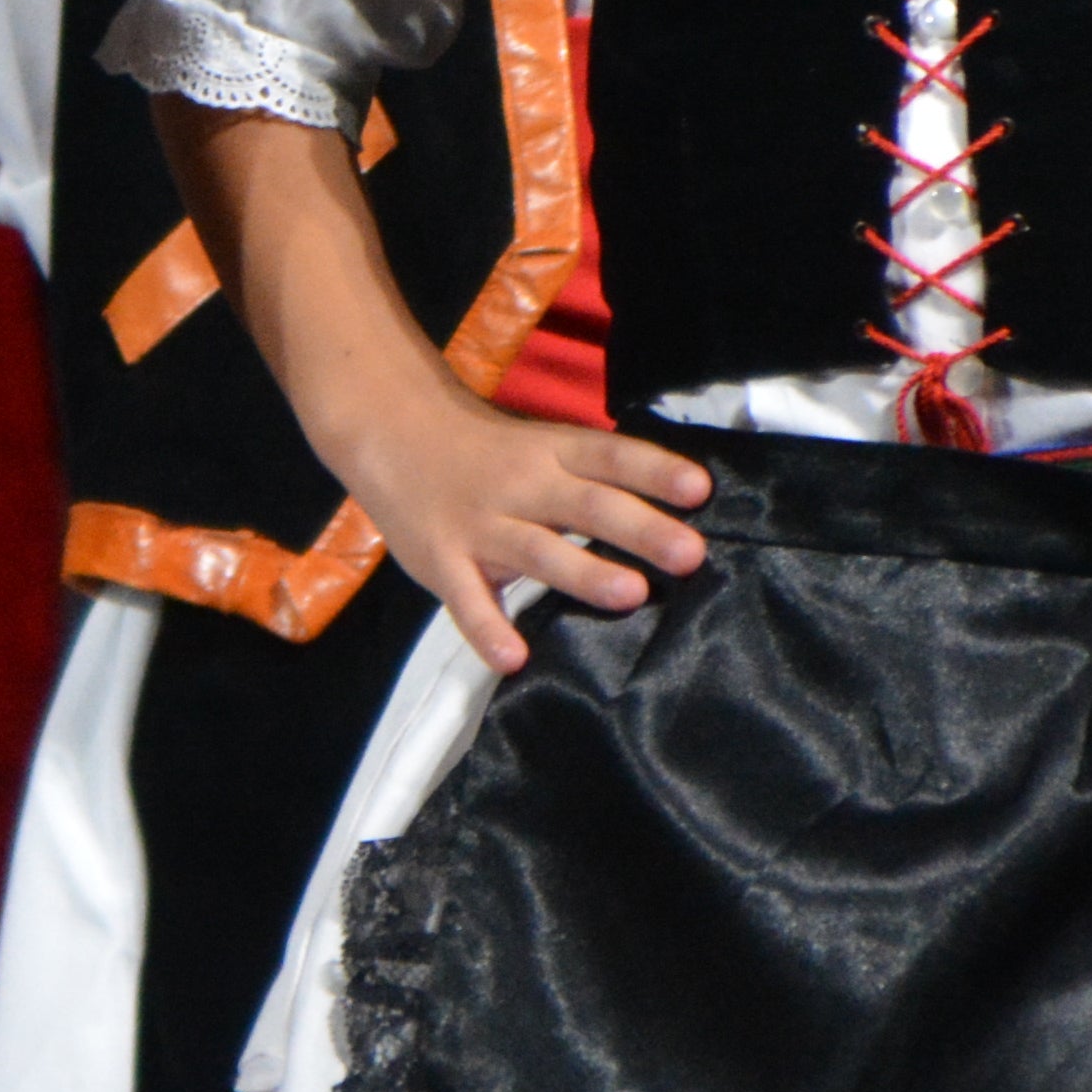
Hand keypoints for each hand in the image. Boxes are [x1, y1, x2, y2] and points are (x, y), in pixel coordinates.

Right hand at [323, 366, 712, 675]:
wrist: (392, 434)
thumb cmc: (486, 452)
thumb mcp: (541, 446)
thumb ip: (593, 477)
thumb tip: (673, 512)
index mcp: (551, 452)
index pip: (609, 457)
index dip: (654, 471)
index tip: (699, 490)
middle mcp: (520, 484)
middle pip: (586, 505)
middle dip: (639, 529)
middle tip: (688, 554)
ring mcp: (479, 524)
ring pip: (537, 550)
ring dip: (584, 572)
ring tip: (631, 594)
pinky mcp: (442, 561)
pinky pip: (467, 599)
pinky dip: (488, 629)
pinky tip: (514, 657)